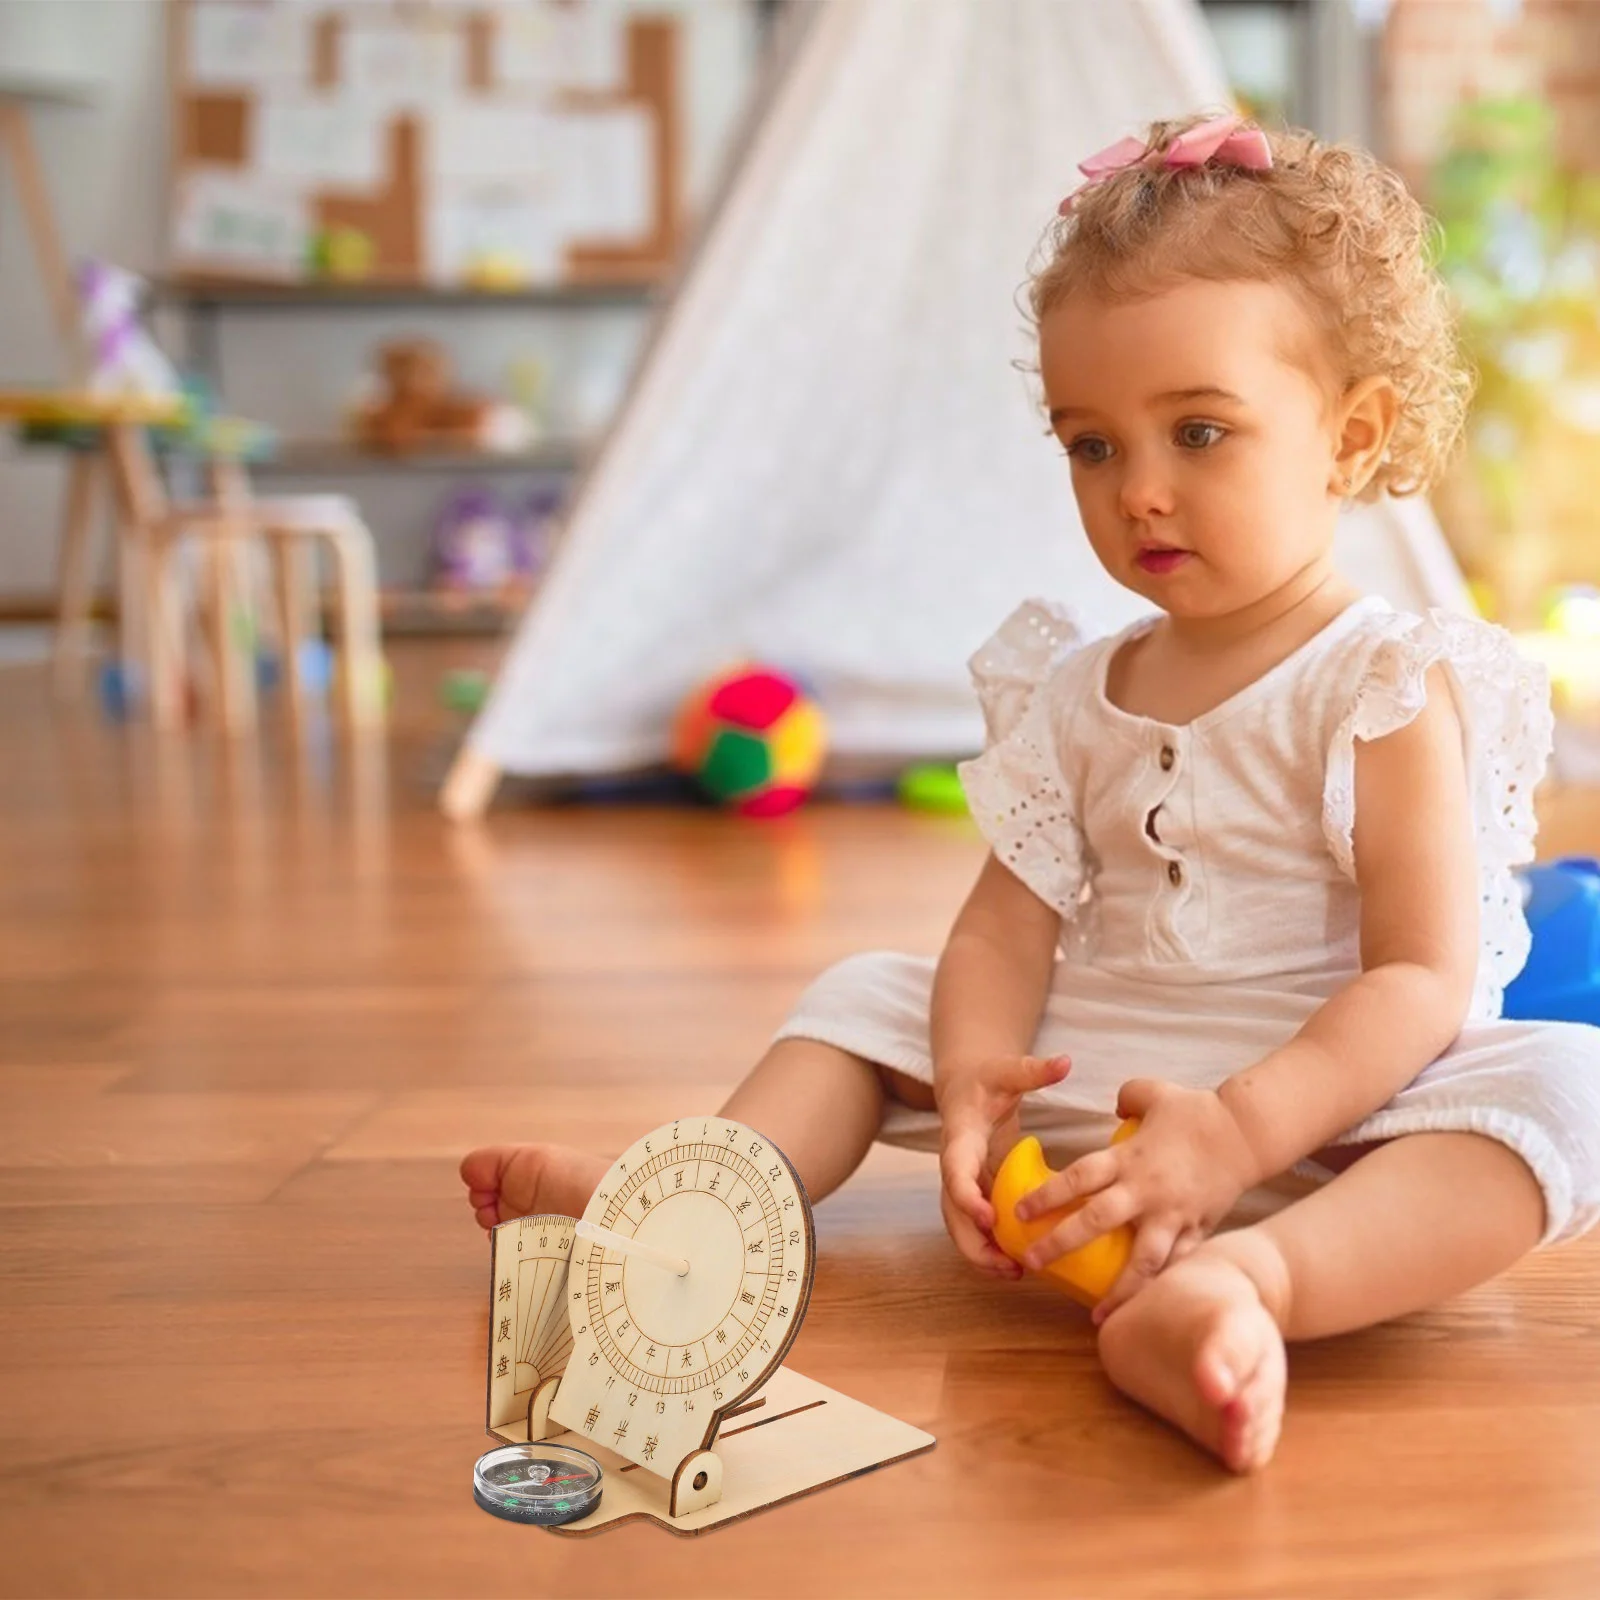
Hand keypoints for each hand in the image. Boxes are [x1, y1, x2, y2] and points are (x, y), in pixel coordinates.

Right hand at [936, 1053, 1070, 1278]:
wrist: (966, 1087)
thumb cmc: (987, 1079)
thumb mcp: (1008, 1070)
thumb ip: (1033, 1069)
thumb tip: (1065, 1061)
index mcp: (959, 1137)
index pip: (954, 1170)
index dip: (966, 1196)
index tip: (989, 1217)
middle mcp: (955, 1165)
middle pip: (952, 1211)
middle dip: (973, 1241)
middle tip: (1005, 1263)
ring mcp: (963, 1182)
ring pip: (960, 1226)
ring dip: (981, 1253)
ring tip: (1013, 1273)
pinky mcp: (976, 1192)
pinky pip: (975, 1227)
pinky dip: (989, 1247)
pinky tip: (1016, 1264)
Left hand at [1013, 1079, 1260, 1317]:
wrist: (1247, 1133)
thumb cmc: (1197, 1111)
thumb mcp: (1154, 1093)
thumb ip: (1127, 1097)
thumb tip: (1114, 1107)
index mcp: (1129, 1158)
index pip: (1079, 1177)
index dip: (1047, 1195)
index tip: (1019, 1212)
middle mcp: (1146, 1191)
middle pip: (1096, 1221)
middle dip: (1060, 1244)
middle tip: (1031, 1262)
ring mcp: (1173, 1215)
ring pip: (1142, 1261)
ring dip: (1118, 1291)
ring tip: (1097, 1317)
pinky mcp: (1197, 1230)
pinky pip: (1177, 1265)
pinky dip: (1161, 1288)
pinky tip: (1148, 1311)